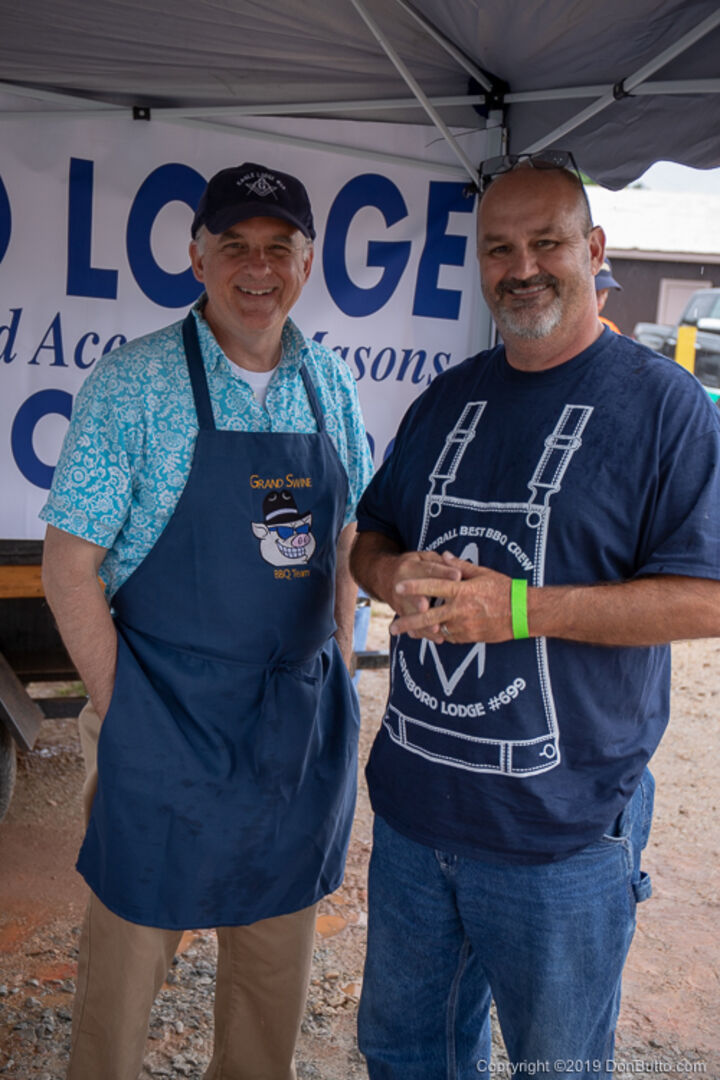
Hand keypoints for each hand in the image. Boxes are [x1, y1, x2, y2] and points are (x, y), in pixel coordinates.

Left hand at [390, 551, 513, 644]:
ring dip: (424, 630)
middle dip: (407, 622)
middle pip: (427, 617)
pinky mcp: (470, 637)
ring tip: (409, 631)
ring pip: (437, 629)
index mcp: (462, 590)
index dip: (414, 587)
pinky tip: (436, 631)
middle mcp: (460, 609)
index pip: (433, 587)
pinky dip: (442, 633)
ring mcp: (464, 626)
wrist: (524, 613)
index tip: (397, 587)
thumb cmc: (505, 589)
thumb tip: (445, 555)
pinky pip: (450, 636)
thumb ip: (461, 566)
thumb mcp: (483, 573)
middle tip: (392, 627)